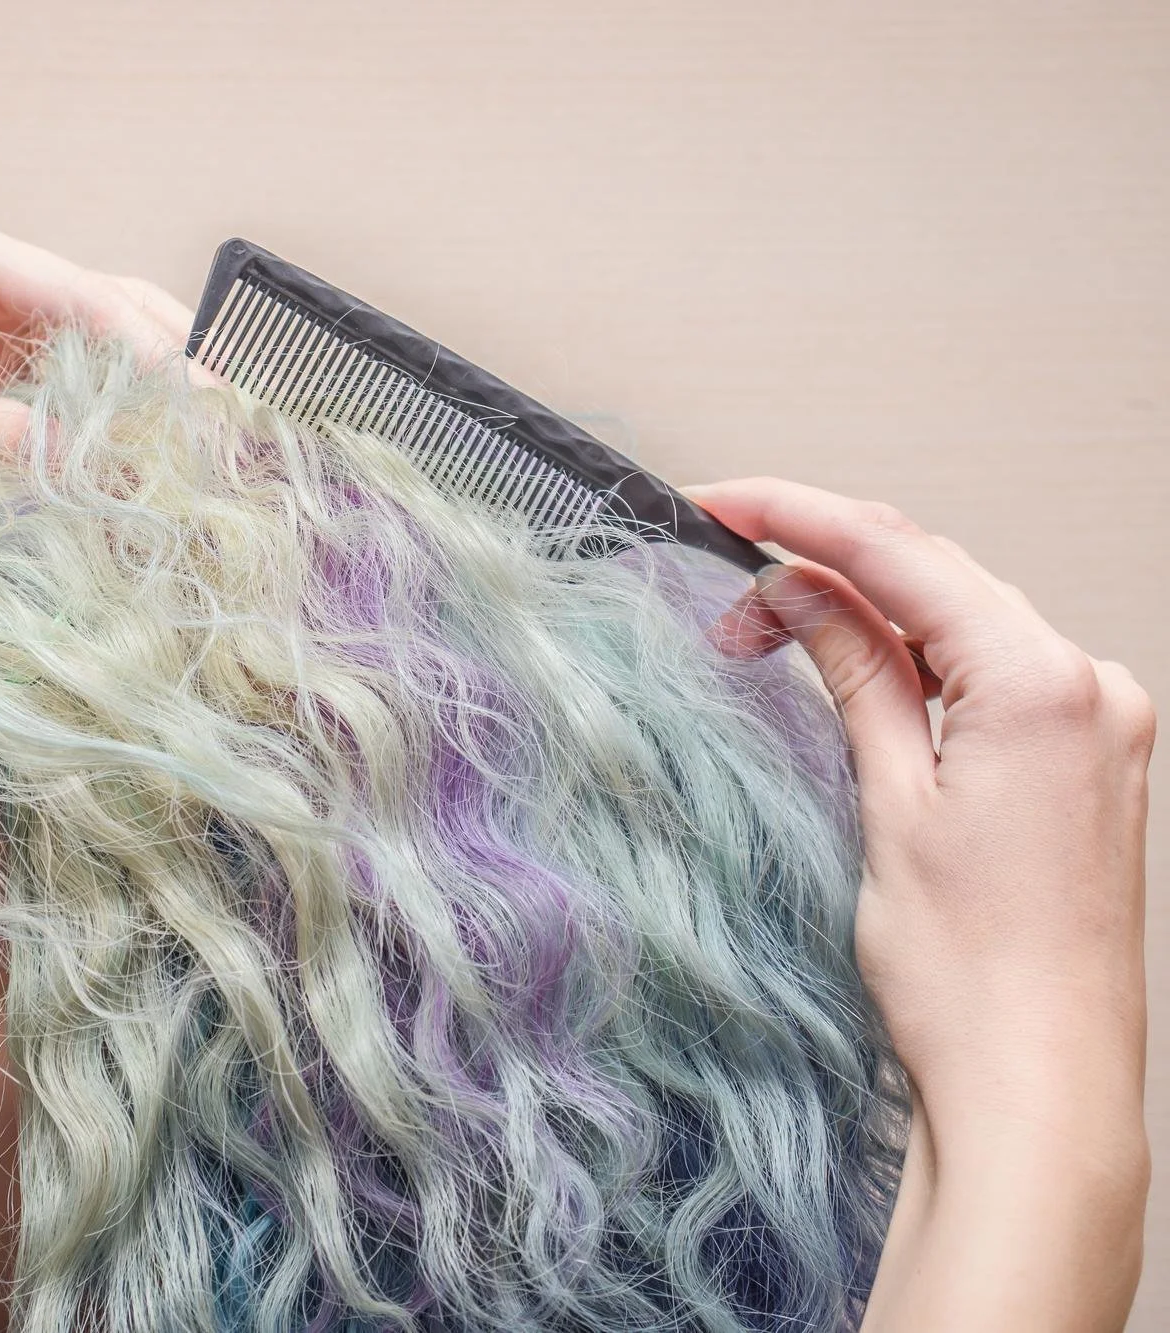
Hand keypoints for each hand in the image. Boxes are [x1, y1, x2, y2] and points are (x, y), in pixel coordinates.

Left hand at [0, 201, 191, 514]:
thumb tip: (80, 467)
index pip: (82, 298)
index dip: (156, 362)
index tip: (210, 420)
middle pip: (108, 319)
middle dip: (173, 378)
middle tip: (237, 445)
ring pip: (94, 366)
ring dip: (143, 416)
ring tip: (206, 471)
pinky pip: (54, 409)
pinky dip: (96, 445)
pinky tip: (134, 484)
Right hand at [689, 477, 1152, 1329]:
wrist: (1039, 1081)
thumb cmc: (972, 974)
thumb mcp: (889, 804)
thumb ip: (853, 675)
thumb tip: (801, 591)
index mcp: (1046, 685)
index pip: (903, 555)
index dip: (798, 517)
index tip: (721, 503)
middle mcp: (1092, 689)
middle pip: (939, 579)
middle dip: (824, 569)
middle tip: (724, 589)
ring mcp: (1102, 724)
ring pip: (966, 623)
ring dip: (870, 615)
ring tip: (768, 636)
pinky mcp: (1090, 761)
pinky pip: (995, 676)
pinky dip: (921, 662)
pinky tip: (858, 672)